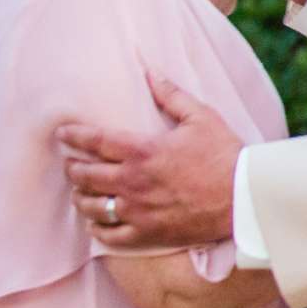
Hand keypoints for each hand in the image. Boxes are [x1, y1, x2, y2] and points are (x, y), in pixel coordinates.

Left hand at [57, 73, 244, 248]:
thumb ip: (172, 95)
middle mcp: (132, 182)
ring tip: (80, 192)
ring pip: (91, 206)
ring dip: (80, 197)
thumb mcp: (202, 117)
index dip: (73, 136)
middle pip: (84, 175)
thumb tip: (151, 72)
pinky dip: (97, 228)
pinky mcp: (147, 234)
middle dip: (72, 167)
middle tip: (71, 163)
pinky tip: (96, 222)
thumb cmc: (225, 155)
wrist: (244, 198)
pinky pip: (109, 236)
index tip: (62, 134)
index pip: (94, 141)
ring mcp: (137, 211)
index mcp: (142, 151)